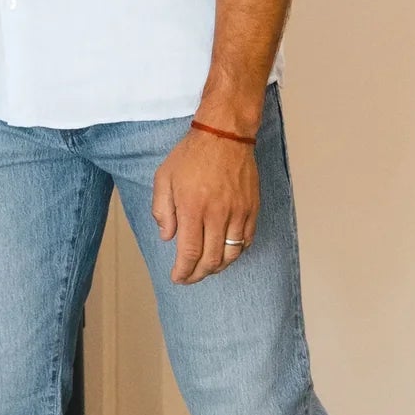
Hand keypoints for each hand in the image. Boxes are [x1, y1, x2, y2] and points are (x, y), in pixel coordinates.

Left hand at [152, 128, 258, 283]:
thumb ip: (162, 211)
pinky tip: (226, 254)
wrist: (224, 135)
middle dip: (199, 274)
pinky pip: (247, 240)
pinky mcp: (252, 208)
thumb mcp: (163, 179)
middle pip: (211, 259)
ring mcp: (238, 212)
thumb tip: (168, 237)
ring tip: (206, 269)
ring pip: (231, 253)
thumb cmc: (191, 155)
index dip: (184, 271)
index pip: (189, 253)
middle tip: (189, 277)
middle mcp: (217, 214)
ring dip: (218, 267)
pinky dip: (236, 253)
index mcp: (192, 209)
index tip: (177, 278)